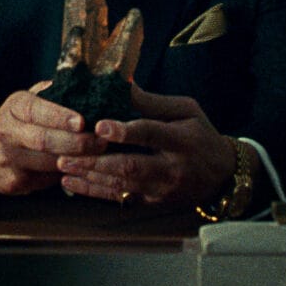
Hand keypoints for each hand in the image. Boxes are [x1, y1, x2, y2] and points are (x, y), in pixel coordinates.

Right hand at [0, 81, 106, 197]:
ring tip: (99, 155)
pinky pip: (47, 180)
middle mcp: (7, 133)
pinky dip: (67, 174)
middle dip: (76, 142)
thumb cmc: (14, 122)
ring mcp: (9, 160)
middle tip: (101, 141)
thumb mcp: (24, 101)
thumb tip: (85, 83)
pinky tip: (81, 168)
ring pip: (49, 164)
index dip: (60, 117)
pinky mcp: (14, 183)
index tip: (82, 121)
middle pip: (43, 140)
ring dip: (78, 160)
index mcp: (14, 108)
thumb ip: (50, 94)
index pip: (36, 110)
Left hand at [56, 84, 237, 208]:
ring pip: (122, 185)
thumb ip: (152, 101)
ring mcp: (162, 190)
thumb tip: (120, 83)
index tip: (99, 126)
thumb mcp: (185, 110)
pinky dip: (94, 191)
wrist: (222, 176)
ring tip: (63, 164)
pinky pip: (120, 198)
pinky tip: (71, 182)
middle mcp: (172, 168)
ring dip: (89, 175)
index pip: (151, 134)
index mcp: (182, 139)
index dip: (125, 131)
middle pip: (131, 166)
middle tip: (67, 151)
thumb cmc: (200, 135)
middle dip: (97, 160)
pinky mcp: (153, 203)